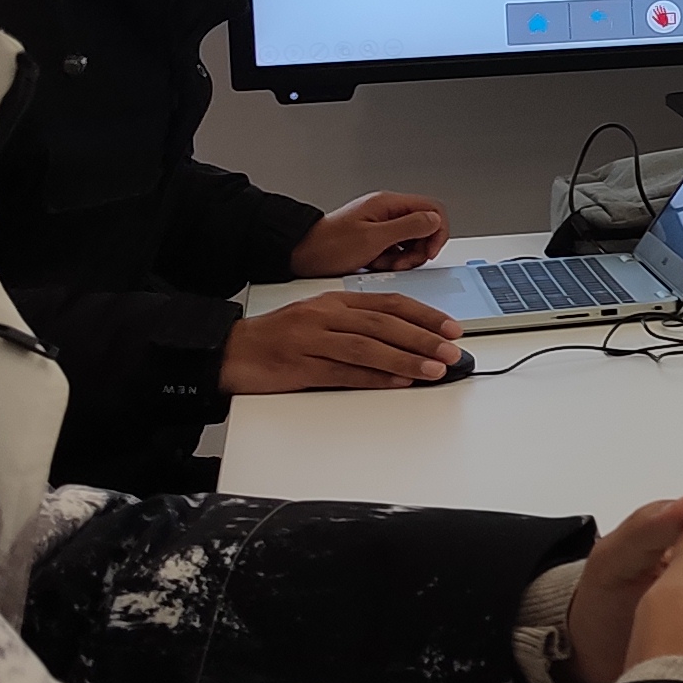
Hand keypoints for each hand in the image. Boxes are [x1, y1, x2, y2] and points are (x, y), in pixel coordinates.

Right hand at [219, 288, 462, 392]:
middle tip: (452, 349)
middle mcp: (326, 316)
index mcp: (334, 300)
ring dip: (406, 358)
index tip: (451, 327)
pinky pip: (344, 372)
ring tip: (434, 368)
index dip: (424, 315)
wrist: (230, 350)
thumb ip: (358, 325)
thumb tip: (405, 342)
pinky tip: (399, 381)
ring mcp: (312, 340)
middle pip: (384, 324)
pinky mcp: (300, 366)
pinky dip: (374, 377)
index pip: (390, 303)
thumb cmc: (279, 337)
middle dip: (423, 337)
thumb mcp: (320, 319)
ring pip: (368, 347)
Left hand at [293, 191, 450, 275]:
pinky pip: (397, 251)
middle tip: (403, 263)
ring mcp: (381, 226)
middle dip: (419, 249)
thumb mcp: (373, 238)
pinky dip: (392, 262)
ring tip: (386, 265)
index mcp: (389, 204)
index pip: (432, 209)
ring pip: (412, 241)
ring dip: (405, 258)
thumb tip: (435, 220)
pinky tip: (377, 265)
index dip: (437, 232)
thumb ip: (408, 227)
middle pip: (424, 227)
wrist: (301, 255)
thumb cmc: (328, 245)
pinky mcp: (375, 240)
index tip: (429, 251)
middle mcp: (387, 212)